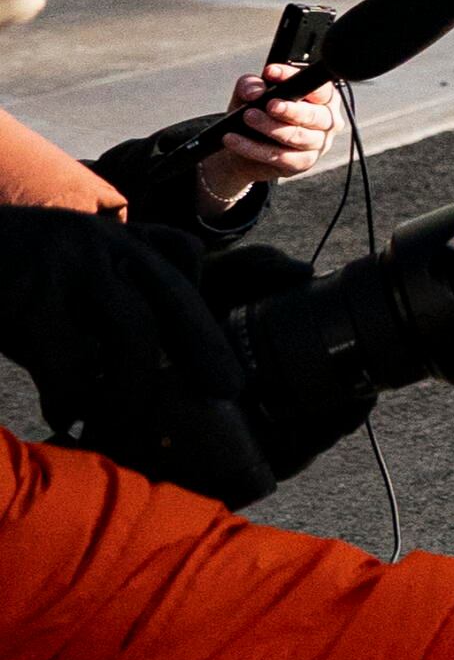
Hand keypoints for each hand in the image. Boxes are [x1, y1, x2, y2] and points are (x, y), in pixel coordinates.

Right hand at [0, 205, 278, 505]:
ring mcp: (69, 263)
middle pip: (173, 296)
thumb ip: (105, 307)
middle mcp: (102, 242)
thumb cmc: (9, 276)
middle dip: (205, 348)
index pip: (181, 256)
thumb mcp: (64, 276)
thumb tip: (129, 374)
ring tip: (122, 421)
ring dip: (135, 385)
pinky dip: (73, 394)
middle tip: (227, 391)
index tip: (226, 336)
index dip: (212, 297)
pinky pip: (67, 355)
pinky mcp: (29, 294)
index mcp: (113, 238)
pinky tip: (68, 416)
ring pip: (134, 328)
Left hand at [194, 67, 335, 205]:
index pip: (319, 88)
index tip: (270, 73)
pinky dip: (255, 149)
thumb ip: (251, 85)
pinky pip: (281, 157)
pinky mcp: (302, 164)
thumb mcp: (251, 94)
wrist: (245, 147)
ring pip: (297, 137)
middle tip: (269, 104)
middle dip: (290, 110)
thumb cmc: (259, 114)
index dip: (295, 79)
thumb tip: (255, 91)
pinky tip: (235, 140)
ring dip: (270, 128)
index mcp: (323, 99)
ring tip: (247, 117)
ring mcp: (317, 145)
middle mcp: (326, 122)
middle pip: (314, 116)